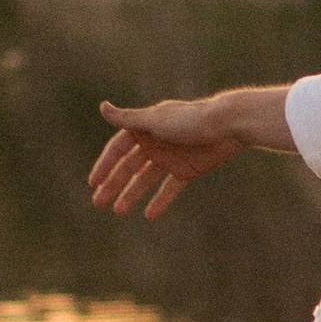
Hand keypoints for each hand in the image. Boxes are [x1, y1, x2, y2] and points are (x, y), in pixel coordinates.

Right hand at [90, 97, 239, 219]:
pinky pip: (169, 188)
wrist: (227, 126)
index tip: (93, 182)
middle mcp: (155, 143)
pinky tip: (149, 214)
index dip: (105, 165)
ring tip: (119, 211)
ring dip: (132, 194)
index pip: (118, 149)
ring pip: (145, 179)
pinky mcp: (186, 169)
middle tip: (98, 203)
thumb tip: (102, 107)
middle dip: (113, 184)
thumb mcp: (155, 120)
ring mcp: (170, 157)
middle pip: (129, 167)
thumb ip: (128, 118)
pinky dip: (160, 200)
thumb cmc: (189, 119)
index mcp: (145, 128)